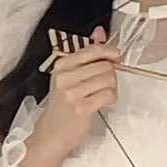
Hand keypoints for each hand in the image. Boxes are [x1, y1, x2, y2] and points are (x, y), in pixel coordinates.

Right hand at [31, 24, 120, 165]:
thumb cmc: (62, 106)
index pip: (93, 49)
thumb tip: (100, 32)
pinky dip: (111, 98)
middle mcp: (65, 76)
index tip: (116, 57)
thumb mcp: (69, 76)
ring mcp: (72, 92)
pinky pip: (108, 94)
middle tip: (106, 84)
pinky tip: (104, 102)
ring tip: (103, 94)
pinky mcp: (81, 107)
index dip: (110, 52)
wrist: (51, 134)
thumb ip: (86, 53)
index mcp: (62, 65)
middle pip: (105, 64)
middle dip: (111, 74)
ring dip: (112, 88)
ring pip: (109, 78)